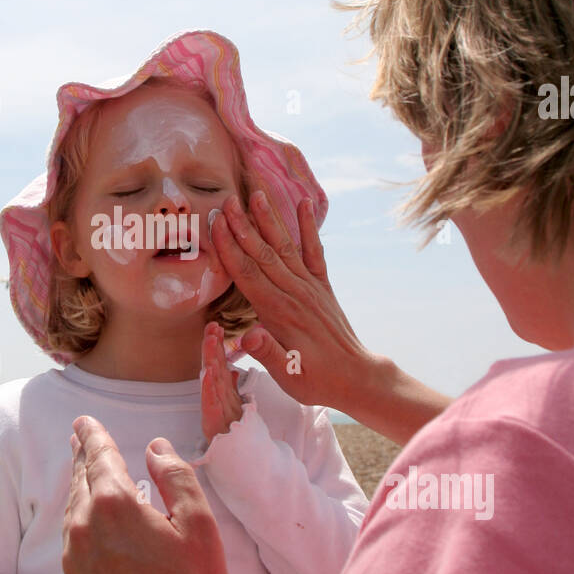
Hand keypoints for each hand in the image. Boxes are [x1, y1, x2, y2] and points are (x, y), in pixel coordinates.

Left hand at [62, 416, 231, 573]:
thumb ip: (176, 477)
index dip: (93, 435)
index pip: (99, 456)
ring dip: (79, 486)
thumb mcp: (200, 526)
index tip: (85, 420)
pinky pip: (71, 538)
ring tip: (86, 472)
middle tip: (82, 436)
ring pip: (72, 508)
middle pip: (80, 479)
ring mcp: (73, 558)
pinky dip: (79, 518)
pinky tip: (89, 519)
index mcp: (116, 504)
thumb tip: (154, 447)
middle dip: (83, 455)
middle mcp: (85, 526)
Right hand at [201, 321, 242, 440]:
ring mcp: (216, 408)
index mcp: (225, 392)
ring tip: (210, 340)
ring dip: (211, 359)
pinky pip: (212, 402)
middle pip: (214, 367)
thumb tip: (233, 371)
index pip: (220, 363)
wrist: (237, 458)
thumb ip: (232, 388)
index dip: (217, 345)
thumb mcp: (236, 405)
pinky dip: (210, 387)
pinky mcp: (214, 421)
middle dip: (212, 346)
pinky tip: (208, 373)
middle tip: (211, 326)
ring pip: (213, 380)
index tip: (216, 326)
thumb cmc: (234, 432)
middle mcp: (218, 397)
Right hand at [210, 190, 368, 411]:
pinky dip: (309, 227)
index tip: (217, 223)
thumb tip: (247, 337)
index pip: (248, 273)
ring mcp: (310, 287)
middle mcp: (294, 293)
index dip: (230, 247)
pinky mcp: (322, 286)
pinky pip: (315, 251)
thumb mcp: (288, 376)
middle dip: (243, 226)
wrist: (356, 377)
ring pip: (284, 247)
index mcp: (279, 313)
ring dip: (269, 220)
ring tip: (257, 194)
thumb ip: (267, 353)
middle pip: (262, 253)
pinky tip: (304, 204)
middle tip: (228, 200)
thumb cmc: (316, 380)